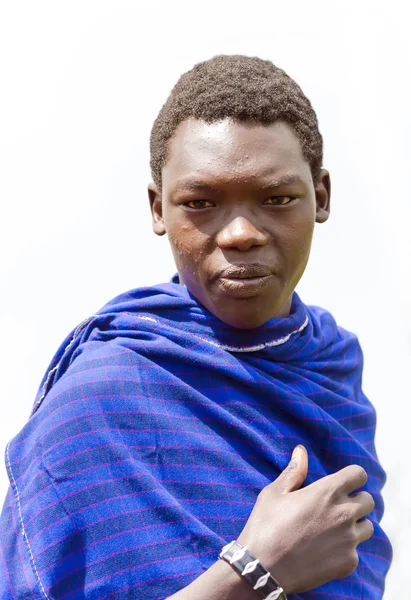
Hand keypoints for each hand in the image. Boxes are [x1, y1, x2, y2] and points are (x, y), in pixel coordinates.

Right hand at [237, 446, 373, 593]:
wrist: (263, 568)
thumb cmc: (266, 526)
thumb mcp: (275, 493)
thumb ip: (294, 471)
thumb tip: (301, 451)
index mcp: (328, 492)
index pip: (358, 474)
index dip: (351, 477)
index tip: (342, 483)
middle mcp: (344, 514)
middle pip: (368, 500)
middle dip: (355, 500)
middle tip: (335, 508)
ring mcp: (348, 540)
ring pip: (367, 527)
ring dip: (355, 525)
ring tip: (332, 530)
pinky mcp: (348, 562)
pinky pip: (356, 551)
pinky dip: (345, 549)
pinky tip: (324, 551)